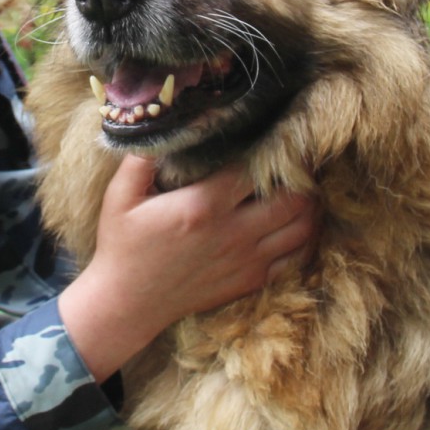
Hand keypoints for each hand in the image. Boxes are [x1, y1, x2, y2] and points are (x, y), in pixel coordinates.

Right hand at [56, 156, 316, 381]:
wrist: (127, 304)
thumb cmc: (123, 246)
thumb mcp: (120, 197)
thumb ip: (140, 160)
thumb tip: (155, 124)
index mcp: (203, 205)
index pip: (258, 169)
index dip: (273, 150)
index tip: (275, 137)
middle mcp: (232, 232)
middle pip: (294, 198)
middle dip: (301, 177)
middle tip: (297, 162)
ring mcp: (246, 260)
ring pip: (303, 228)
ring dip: (309, 206)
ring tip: (302, 190)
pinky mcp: (251, 281)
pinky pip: (296, 257)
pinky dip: (304, 238)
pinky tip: (296, 225)